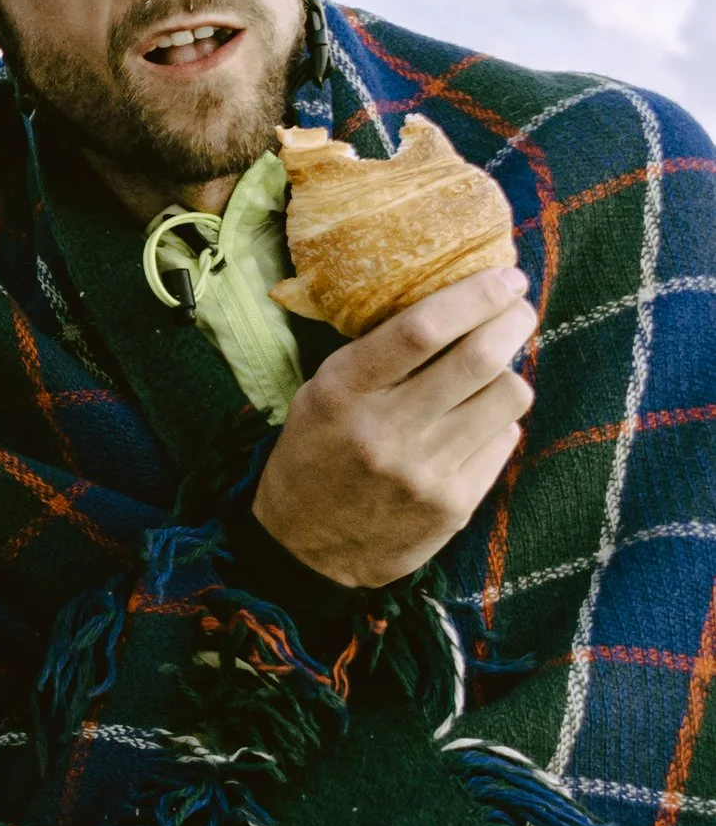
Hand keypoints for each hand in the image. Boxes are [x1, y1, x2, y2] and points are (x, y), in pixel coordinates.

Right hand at [256, 266, 534, 587]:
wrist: (307, 548)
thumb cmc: (316, 454)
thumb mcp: (321, 394)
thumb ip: (377, 356)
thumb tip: (455, 308)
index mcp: (343, 391)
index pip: (421, 329)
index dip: (474, 296)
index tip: (504, 277)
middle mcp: (385, 429)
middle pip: (479, 358)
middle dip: (513, 321)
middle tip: (519, 309)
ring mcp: (424, 470)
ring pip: (509, 396)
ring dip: (508, 374)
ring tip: (491, 374)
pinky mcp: (454, 503)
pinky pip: (504, 439)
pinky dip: (497, 421)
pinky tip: (474, 424)